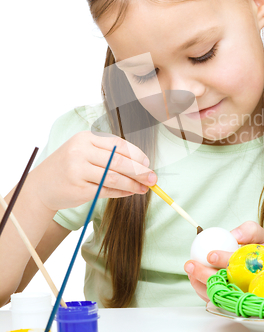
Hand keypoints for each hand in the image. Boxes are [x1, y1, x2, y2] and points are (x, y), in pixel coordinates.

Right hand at [31, 131, 156, 211]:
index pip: (118, 144)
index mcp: (85, 138)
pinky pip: (106, 191)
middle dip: (140, 171)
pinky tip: (130, 193)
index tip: (148, 163)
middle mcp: (80, 152)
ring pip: (114, 178)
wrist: (41, 186)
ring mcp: (78, 170)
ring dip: (133, 184)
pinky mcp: (78, 189)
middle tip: (153, 178)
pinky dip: (121, 193)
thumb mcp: (84, 151)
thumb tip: (142, 165)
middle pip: (119, 161)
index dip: (136, 155)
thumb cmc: (69, 167)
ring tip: (145, 188)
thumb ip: (109, 154)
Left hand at [184, 221, 263, 302]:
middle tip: (191, 264)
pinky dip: (200, 288)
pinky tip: (193, 276)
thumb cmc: (259, 253)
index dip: (224, 260)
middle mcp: (248, 288)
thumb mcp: (260, 237)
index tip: (211, 254)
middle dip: (204, 274)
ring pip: (216, 294)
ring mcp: (237, 298)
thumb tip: (235, 235)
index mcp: (258, 272)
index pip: (240, 267)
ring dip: (199, 282)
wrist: (263, 270)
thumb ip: (250, 231)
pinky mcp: (227, 303)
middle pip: (224, 284)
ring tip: (189, 268)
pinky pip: (212, 298)